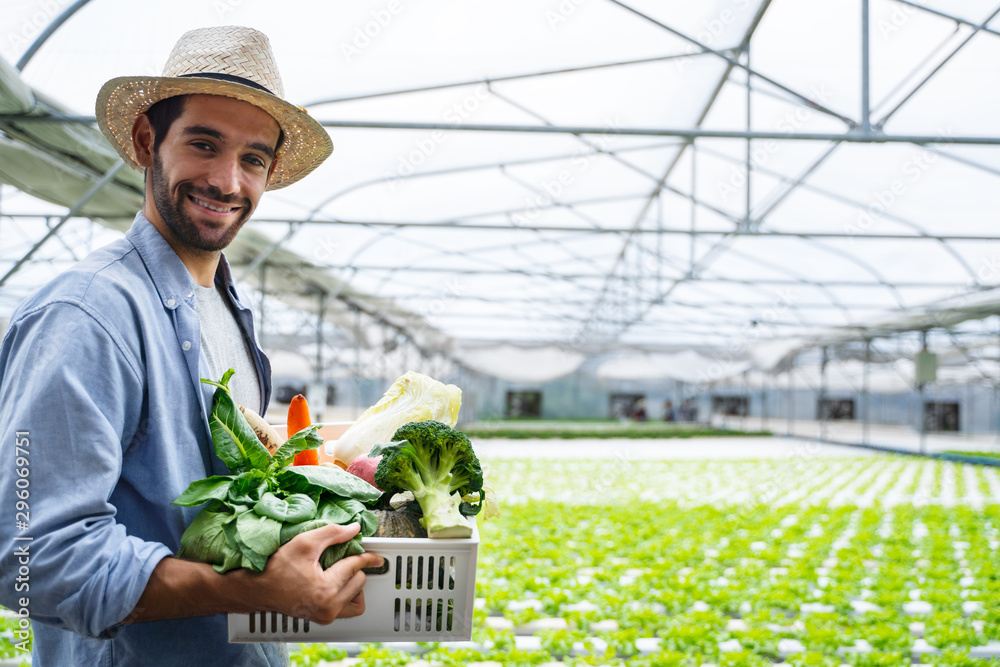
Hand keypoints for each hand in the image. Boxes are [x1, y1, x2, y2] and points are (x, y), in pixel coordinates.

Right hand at [249, 522, 383, 623]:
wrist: (258, 588)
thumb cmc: (276, 567)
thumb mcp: (305, 542)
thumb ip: (333, 533)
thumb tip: (354, 529)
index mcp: (326, 589)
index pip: (356, 567)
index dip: (367, 556)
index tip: (375, 555)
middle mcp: (328, 607)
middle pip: (359, 583)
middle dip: (355, 569)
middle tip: (344, 559)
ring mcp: (326, 615)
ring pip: (357, 600)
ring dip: (354, 586)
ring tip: (341, 574)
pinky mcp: (322, 619)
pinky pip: (346, 610)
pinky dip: (346, 597)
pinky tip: (336, 584)